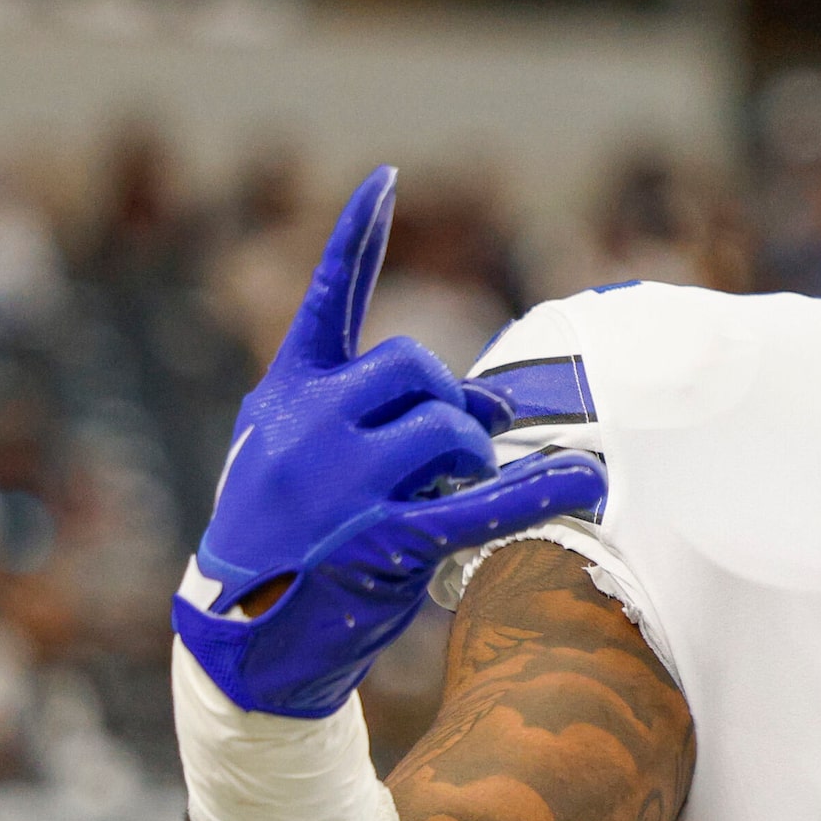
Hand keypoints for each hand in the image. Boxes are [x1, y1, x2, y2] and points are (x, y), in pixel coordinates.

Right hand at [172, 167, 606, 717]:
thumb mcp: (285, 455)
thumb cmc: (280, 540)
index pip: (325, 301)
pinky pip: (480, 506)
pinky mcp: (383, 542)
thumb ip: (358, 411)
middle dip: (451, 400)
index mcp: (285, 396)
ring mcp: (343, 485)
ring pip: (449, 427)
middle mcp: (308, 428)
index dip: (357, 238)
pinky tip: (583, 483)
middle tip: (458, 444)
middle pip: (416, 368)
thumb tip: (476, 399)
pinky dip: (538, 493)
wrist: (237, 639)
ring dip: (474, 453)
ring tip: (459, 487)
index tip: (386, 181)